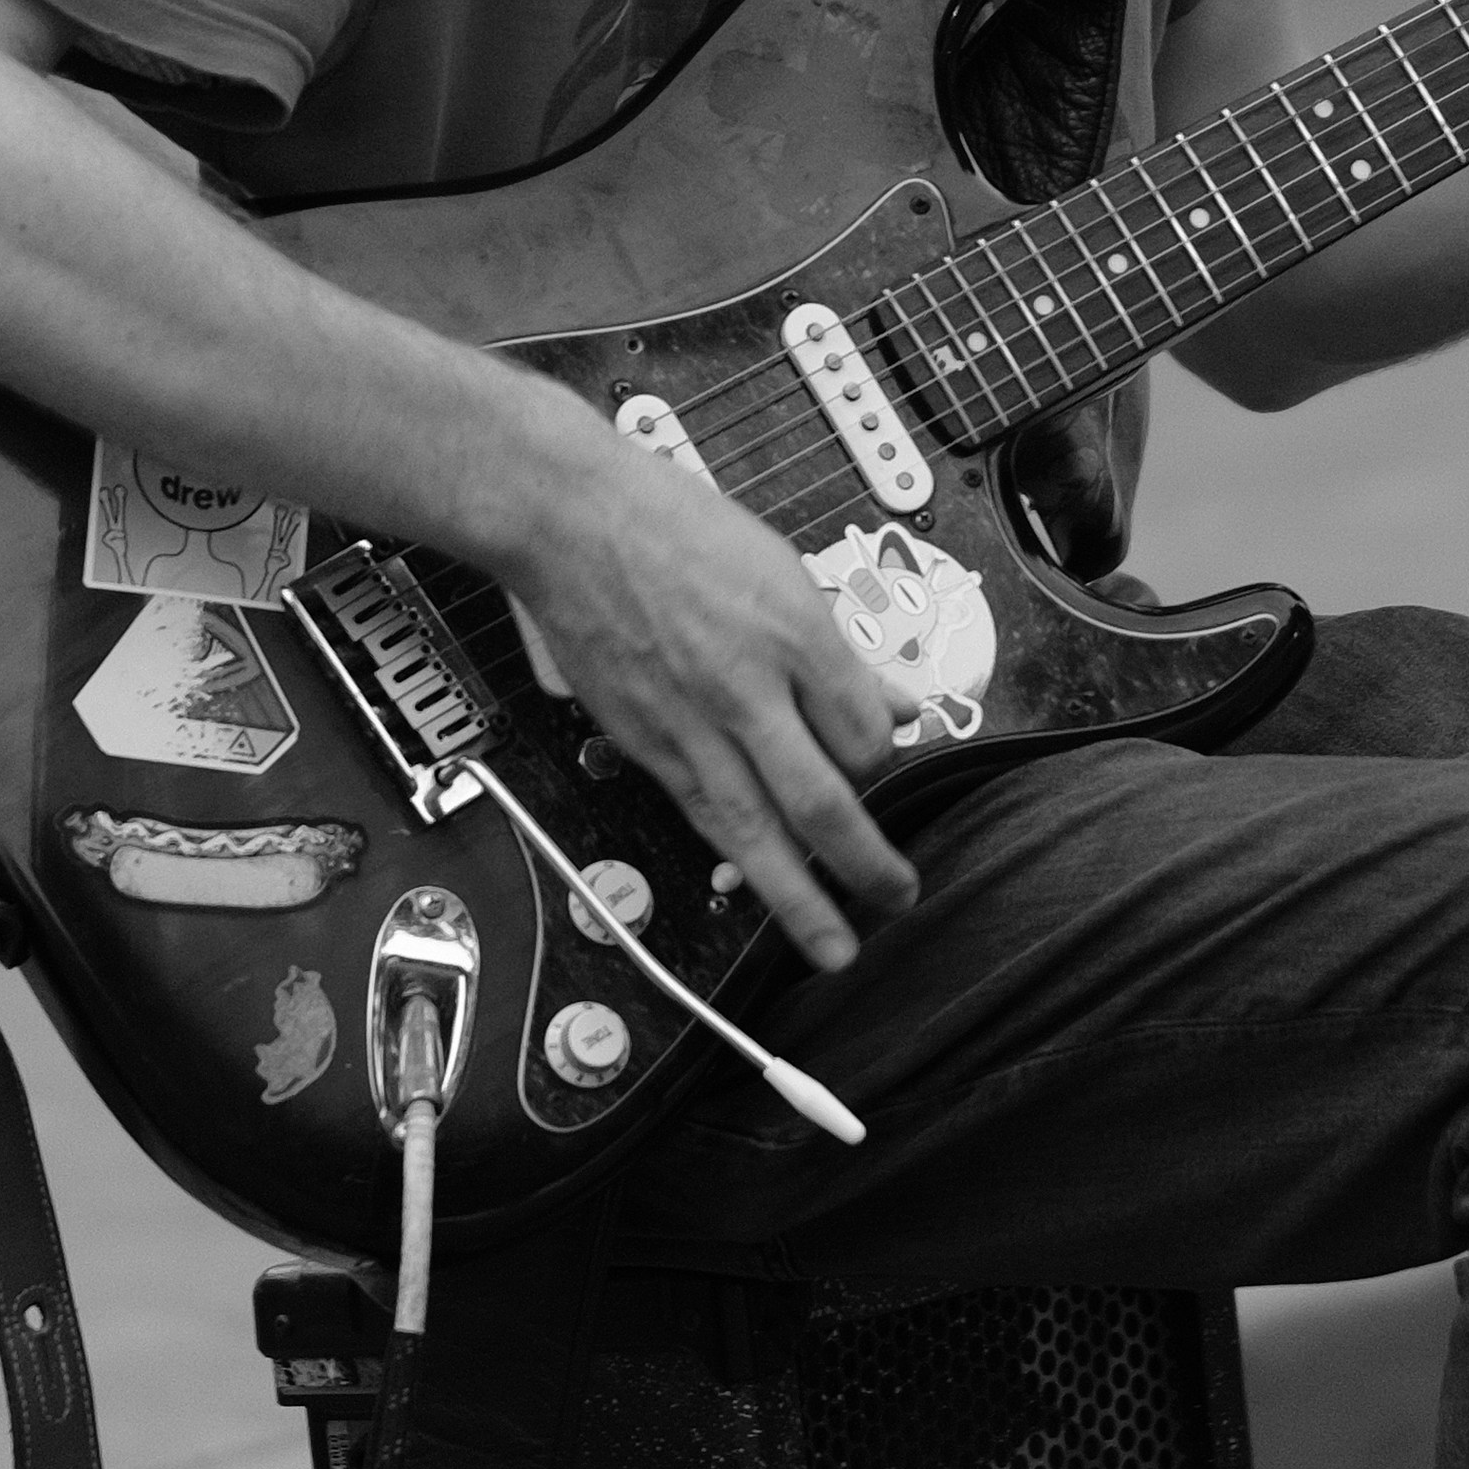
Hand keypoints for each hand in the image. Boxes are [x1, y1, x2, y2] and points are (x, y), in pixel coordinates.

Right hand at [496, 407, 923, 979]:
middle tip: (898, 899)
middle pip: (822, 802)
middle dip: (866, 864)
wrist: (569, 521)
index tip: (881, 764)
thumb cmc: (674, 526)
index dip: (884, 762)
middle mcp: (747, 689)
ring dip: (798, 898)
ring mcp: (689, 723)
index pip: (866, 735)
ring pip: (755, 831)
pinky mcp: (642, 741)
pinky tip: (755, 881)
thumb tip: (900, 700)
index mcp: (795, 634)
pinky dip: (735, 853)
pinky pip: (701, 811)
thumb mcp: (782, 570)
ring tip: (831, 946)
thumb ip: (840, 650)